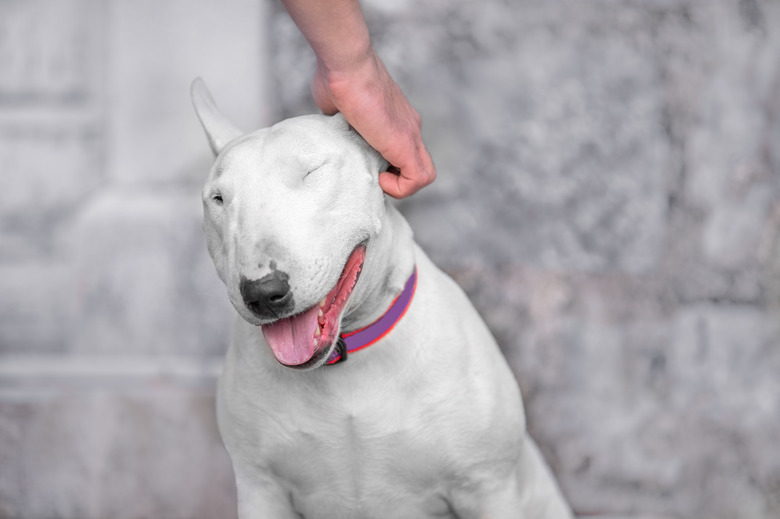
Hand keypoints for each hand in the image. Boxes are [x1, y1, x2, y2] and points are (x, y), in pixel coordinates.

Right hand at [311, 50, 436, 197]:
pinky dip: (398, 188)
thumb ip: (341, 121)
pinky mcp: (406, 143)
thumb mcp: (338, 107)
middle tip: (373, 176)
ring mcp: (411, 134)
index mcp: (397, 118)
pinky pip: (417, 179)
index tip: (365, 164)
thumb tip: (332, 129)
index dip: (389, 167)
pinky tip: (377, 177)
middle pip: (419, 165)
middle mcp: (410, 127)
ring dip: (400, 186)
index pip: (405, 152)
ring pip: (424, 174)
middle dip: (397, 179)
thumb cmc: (337, 76)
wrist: (347, 64)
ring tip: (375, 178)